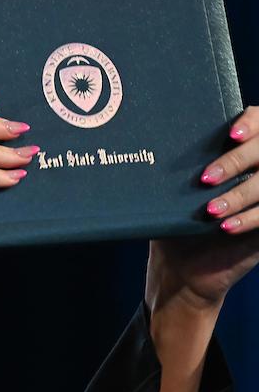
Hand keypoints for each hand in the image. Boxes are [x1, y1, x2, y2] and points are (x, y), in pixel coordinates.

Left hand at [147, 105, 258, 312]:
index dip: (253, 123)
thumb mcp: (170, 188)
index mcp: (234, 153)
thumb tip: (144, 133)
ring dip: (239, 195)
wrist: (180, 269)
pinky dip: (249, 219)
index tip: (231, 134)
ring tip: (210, 210)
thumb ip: (173, 161)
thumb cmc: (171, 220)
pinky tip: (224, 227)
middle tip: (206, 178)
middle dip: (237, 161)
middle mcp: (255, 172)